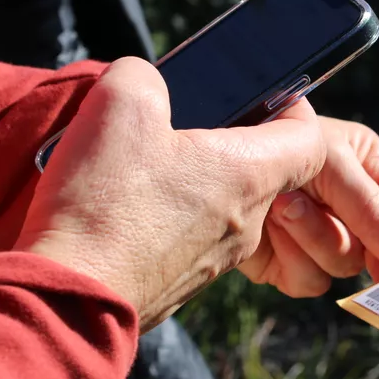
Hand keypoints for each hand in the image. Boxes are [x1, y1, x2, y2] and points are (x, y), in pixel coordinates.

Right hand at [16, 58, 326, 330]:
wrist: (68, 301)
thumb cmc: (105, 204)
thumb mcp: (119, 106)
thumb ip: (144, 77)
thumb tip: (145, 82)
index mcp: (250, 174)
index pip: (310, 140)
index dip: (292, 110)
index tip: (260, 96)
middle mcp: (247, 222)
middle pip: (265, 171)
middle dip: (230, 143)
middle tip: (184, 125)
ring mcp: (216, 258)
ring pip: (224, 206)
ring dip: (196, 181)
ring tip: (144, 164)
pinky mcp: (181, 283)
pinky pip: (191, 238)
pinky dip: (170, 217)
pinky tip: (127, 206)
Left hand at [239, 117, 378, 296]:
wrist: (201, 159)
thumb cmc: (269, 138)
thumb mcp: (333, 165)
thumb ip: (378, 212)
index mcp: (367, 164)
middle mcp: (346, 201)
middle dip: (370, 246)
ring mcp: (315, 234)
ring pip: (346, 265)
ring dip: (316, 239)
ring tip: (284, 206)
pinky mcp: (286, 262)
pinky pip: (310, 281)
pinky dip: (291, 258)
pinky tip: (269, 229)